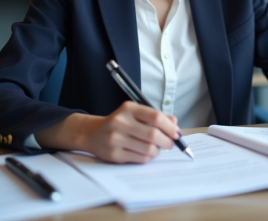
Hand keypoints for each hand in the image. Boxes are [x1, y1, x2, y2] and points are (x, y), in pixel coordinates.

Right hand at [37, 102, 179, 163]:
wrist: (92, 133)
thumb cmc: (120, 123)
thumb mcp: (135, 113)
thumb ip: (155, 117)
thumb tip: (174, 124)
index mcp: (128, 108)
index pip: (155, 117)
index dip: (169, 127)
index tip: (176, 133)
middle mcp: (120, 122)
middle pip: (153, 135)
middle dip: (167, 141)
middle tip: (170, 143)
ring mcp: (116, 139)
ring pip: (148, 149)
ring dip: (158, 151)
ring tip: (156, 148)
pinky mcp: (114, 154)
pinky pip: (140, 159)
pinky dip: (148, 157)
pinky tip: (145, 153)